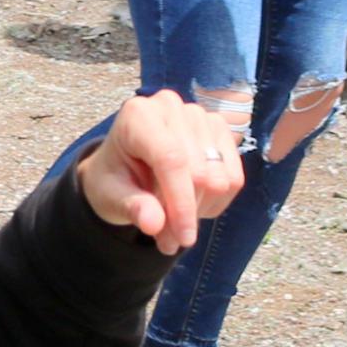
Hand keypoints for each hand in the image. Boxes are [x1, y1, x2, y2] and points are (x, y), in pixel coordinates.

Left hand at [74, 90, 246, 251]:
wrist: (125, 167)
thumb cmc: (115, 179)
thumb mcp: (111, 198)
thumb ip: (133, 208)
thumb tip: (154, 224)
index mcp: (138, 116)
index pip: (171, 158)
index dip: (181, 202)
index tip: (183, 238)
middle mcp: (171, 107)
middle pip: (198, 172)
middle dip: (185, 214)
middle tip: (167, 237)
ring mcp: (199, 115)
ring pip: (219, 178)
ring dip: (200, 209)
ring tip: (175, 218)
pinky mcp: (220, 129)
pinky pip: (234, 177)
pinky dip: (216, 202)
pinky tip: (193, 203)